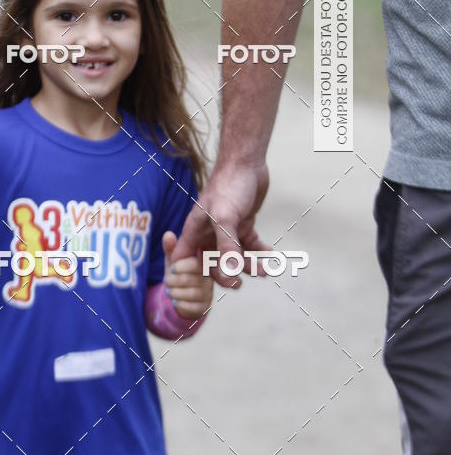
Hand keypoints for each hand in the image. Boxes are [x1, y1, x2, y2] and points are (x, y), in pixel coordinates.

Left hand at [162, 230, 212, 319]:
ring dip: (175, 293)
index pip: (195, 264)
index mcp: (203, 263)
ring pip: (192, 294)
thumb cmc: (178, 275)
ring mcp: (208, 293)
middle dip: (173, 281)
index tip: (172, 268)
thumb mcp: (173, 261)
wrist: (180, 297)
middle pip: (191, 279)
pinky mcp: (205, 307)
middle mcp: (209, 278)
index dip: (180, 266)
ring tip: (170, 291)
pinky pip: (193, 307)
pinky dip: (180, 304)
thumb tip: (168, 234)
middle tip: (167, 281)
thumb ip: (171, 249)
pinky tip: (176, 301)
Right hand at [171, 163, 270, 287]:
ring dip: (247, 265)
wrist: (246, 162)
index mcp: (194, 231)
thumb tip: (230, 274)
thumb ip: (227, 247)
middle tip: (238, 283)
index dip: (187, 276)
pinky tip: (271, 256)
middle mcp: (208, 232)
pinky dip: (260, 252)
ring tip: (263, 271)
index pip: (183, 260)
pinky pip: (250, 245)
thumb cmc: (228, 186)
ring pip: (233, 256)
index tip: (199, 291)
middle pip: (211, 263)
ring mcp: (226, 229)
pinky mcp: (243, 223)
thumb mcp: (225, 218)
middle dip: (224, 276)